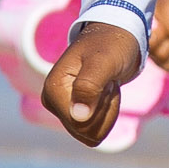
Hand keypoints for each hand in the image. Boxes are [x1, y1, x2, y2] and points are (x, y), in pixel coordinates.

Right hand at [41, 23, 145, 149]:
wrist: (116, 35)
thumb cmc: (111, 45)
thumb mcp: (103, 62)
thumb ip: (89, 87)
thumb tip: (78, 118)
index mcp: (52, 91)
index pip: (81, 125)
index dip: (101, 108)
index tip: (104, 79)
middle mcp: (52, 101)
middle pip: (86, 132)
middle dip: (105, 110)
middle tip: (107, 81)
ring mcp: (63, 107)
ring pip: (92, 133)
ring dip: (107, 110)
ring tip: (105, 84)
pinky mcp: (73, 111)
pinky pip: (94, 129)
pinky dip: (107, 112)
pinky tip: (105, 91)